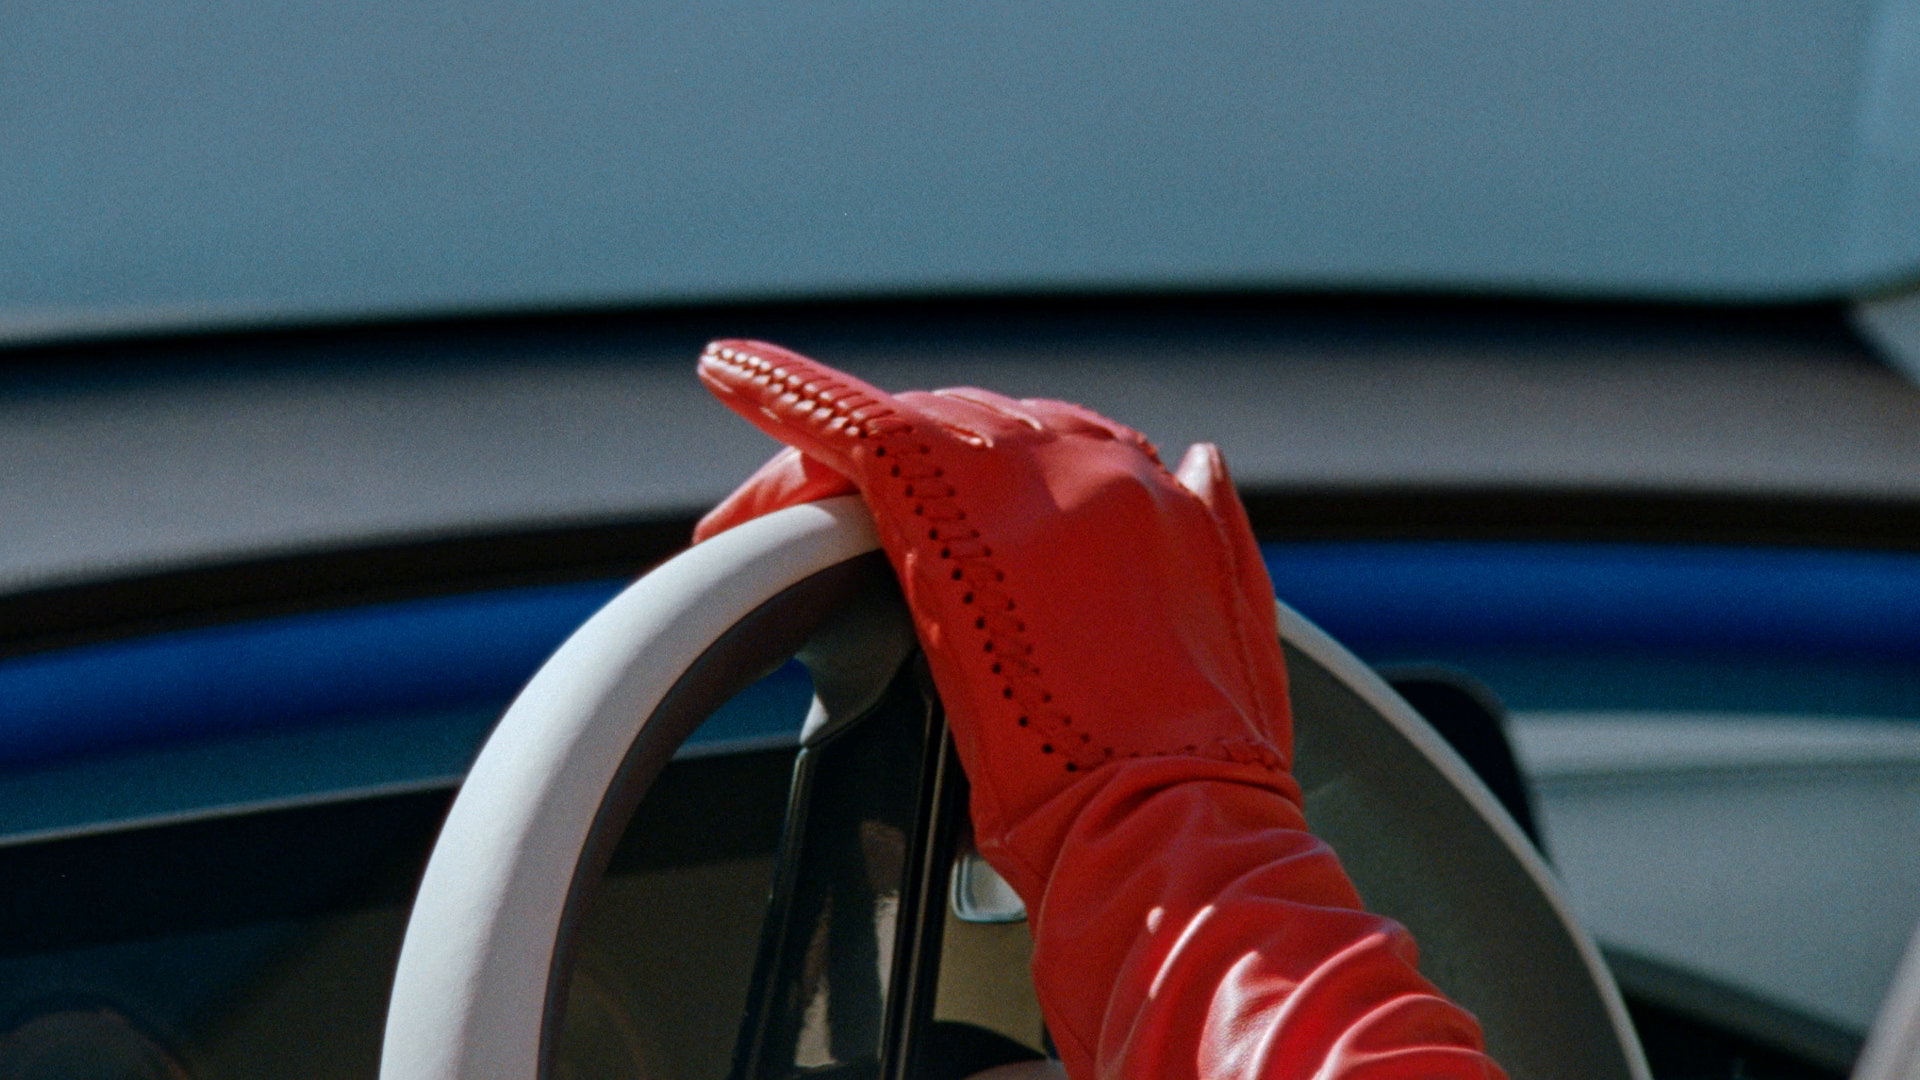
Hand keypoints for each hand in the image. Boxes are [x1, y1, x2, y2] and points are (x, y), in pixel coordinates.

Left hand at [694, 340, 1300, 899]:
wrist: (1173, 815)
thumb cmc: (1201, 771)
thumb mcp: (1234, 631)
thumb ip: (1210, 532)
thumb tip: (1199, 460)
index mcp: (1151, 494)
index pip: (1044, 446)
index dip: (973, 475)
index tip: (930, 509)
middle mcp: (1090, 463)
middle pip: (959, 429)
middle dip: (888, 476)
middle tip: (810, 536)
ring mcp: (1021, 475)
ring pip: (897, 432)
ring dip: (822, 473)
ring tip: (749, 525)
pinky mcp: (949, 503)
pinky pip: (848, 421)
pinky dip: (782, 386)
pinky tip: (727, 369)